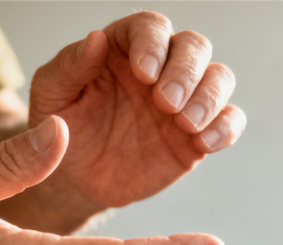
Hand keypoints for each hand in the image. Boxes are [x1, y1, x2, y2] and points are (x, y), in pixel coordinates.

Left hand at [27, 11, 246, 208]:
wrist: (77, 179)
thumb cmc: (64, 128)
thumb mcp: (52, 96)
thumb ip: (69, 67)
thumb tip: (96, 38)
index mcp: (125, 49)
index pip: (151, 27)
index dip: (153, 43)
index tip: (143, 72)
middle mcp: (162, 68)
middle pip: (195, 46)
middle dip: (186, 71)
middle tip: (166, 101)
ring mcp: (184, 100)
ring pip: (219, 77)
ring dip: (210, 96)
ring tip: (185, 123)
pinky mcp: (198, 134)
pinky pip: (230, 120)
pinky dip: (225, 127)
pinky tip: (203, 143)